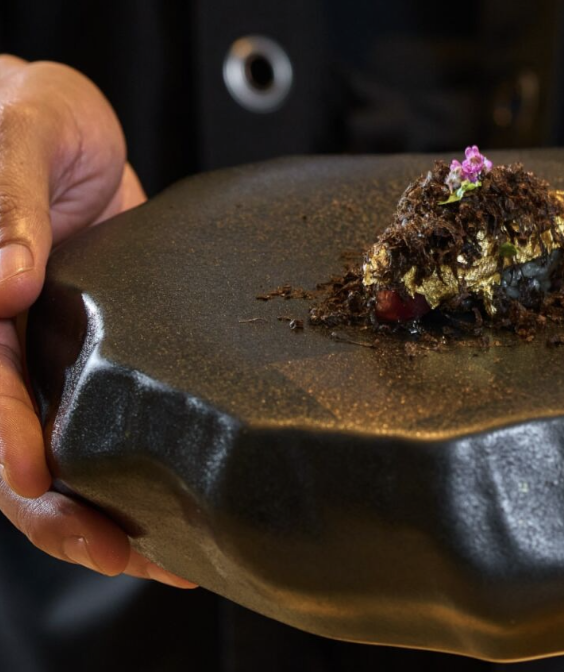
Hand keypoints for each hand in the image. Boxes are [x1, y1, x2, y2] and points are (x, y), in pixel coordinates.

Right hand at [0, 55, 192, 587]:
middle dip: (54, 509)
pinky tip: (167, 517)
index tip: (36, 477)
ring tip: (157, 560)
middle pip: (8, 445)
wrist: (64, 123)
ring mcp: (44, 359)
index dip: (2, 434)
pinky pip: (100, 427)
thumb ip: (3, 201)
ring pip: (54, 453)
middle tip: (114, 552)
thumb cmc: (30, 119)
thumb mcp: (21, 137)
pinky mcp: (94, 360)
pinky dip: (127, 475)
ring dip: (94, 514)